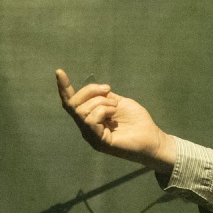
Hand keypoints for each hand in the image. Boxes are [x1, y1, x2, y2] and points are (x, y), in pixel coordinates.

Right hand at [55, 70, 176, 172]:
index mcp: (90, 118)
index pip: (71, 103)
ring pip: (82, 111)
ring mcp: (91, 136)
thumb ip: (104, 97)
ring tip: (115, 107)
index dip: (64, 88)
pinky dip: (102, 110)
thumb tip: (94, 89)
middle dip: (89, 91)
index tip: (59, 71)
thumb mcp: (118, 102)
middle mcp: (86, 128)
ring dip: (101, 102)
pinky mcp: (99, 141)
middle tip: (108, 90)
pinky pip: (90, 120)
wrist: (153, 138)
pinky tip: (114, 113)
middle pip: (74, 104)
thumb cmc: (137, 121)